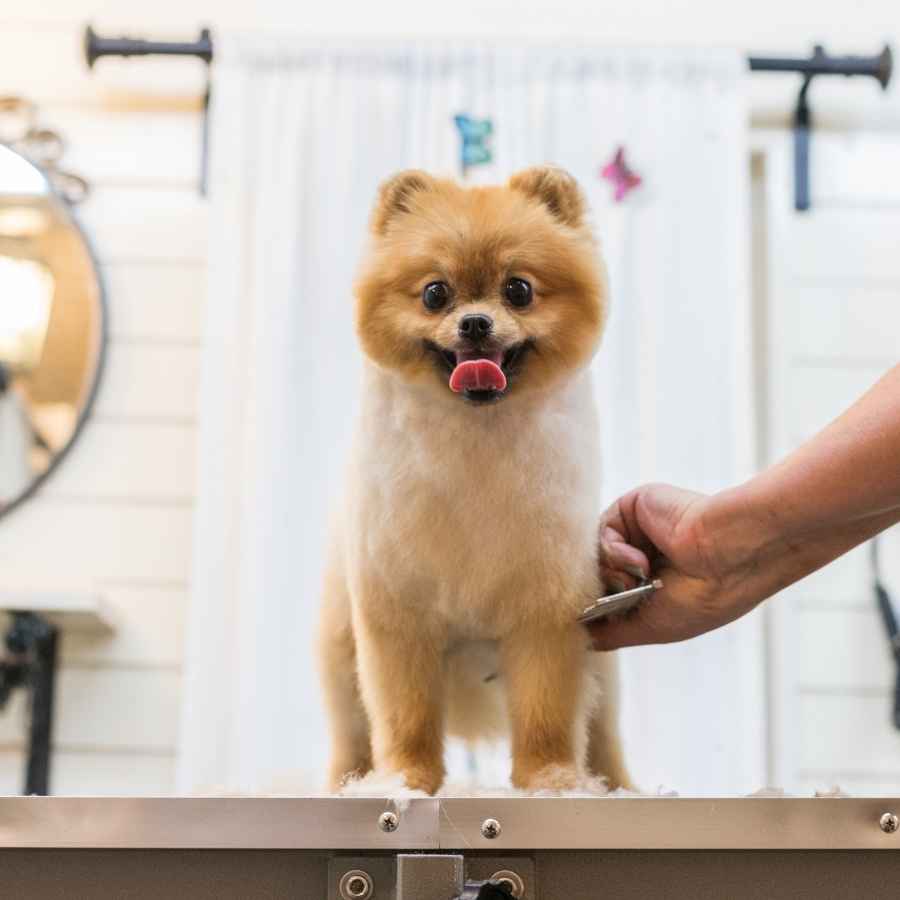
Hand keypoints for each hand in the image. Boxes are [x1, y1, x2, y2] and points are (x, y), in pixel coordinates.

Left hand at [592, 483, 762, 649]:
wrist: (724, 559)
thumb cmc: (698, 600)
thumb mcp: (648, 627)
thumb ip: (609, 632)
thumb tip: (577, 636)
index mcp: (651, 584)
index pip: (605, 594)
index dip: (596, 609)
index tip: (596, 621)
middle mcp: (641, 556)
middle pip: (592, 573)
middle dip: (602, 591)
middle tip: (627, 598)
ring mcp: (636, 532)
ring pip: (592, 556)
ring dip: (612, 574)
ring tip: (643, 579)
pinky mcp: (631, 508)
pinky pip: (600, 533)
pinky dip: (614, 552)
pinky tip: (641, 561)